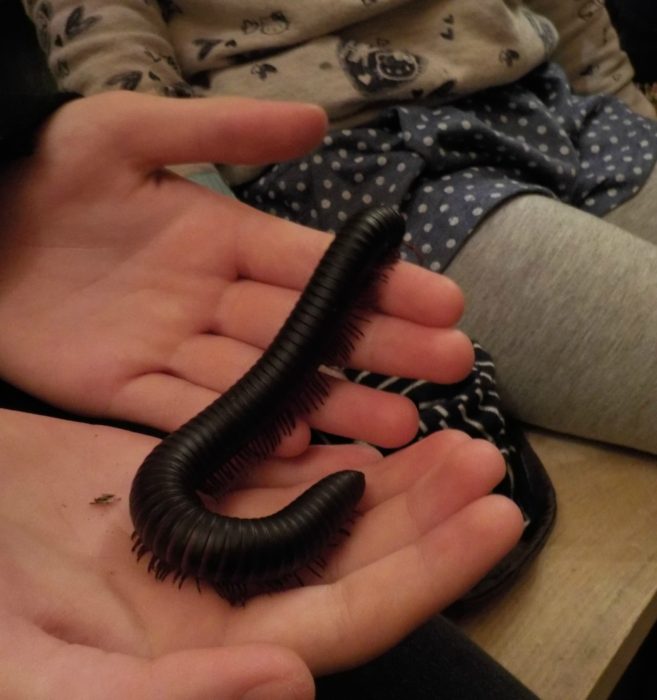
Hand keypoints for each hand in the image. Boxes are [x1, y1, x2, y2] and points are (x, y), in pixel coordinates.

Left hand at [0, 92, 472, 454]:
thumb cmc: (48, 171)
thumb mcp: (132, 131)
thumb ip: (222, 130)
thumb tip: (320, 122)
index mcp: (222, 237)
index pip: (316, 266)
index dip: (381, 284)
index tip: (446, 302)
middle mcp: (213, 300)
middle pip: (308, 332)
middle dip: (381, 350)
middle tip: (451, 368)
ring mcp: (174, 350)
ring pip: (267, 383)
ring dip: (333, 406)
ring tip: (400, 426)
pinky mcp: (126, 391)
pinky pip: (195, 413)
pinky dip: (248, 431)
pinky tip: (304, 445)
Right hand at [0, 409, 522, 697]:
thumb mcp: (33, 675)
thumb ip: (158, 699)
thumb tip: (294, 685)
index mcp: (202, 656)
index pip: (343, 622)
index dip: (425, 576)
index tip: (494, 525)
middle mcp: (220, 600)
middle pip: (350, 559)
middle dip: (426, 514)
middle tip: (485, 463)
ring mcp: (205, 536)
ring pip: (321, 505)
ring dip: (392, 474)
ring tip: (454, 438)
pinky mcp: (182, 483)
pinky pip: (271, 463)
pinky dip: (322, 441)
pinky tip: (367, 422)